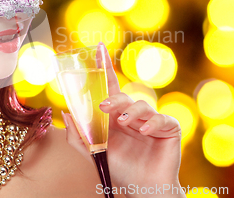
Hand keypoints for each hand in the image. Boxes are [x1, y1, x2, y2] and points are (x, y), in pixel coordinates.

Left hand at [62, 43, 183, 196]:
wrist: (142, 190)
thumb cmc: (120, 170)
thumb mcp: (94, 153)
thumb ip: (78, 136)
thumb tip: (65, 113)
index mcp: (114, 117)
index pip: (109, 88)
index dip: (104, 68)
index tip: (99, 49)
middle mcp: (131, 115)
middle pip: (123, 96)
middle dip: (113, 98)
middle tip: (103, 107)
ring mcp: (150, 120)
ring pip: (141, 105)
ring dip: (131, 112)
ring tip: (123, 123)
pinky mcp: (168, 129)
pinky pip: (162, 119)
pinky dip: (152, 123)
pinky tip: (144, 131)